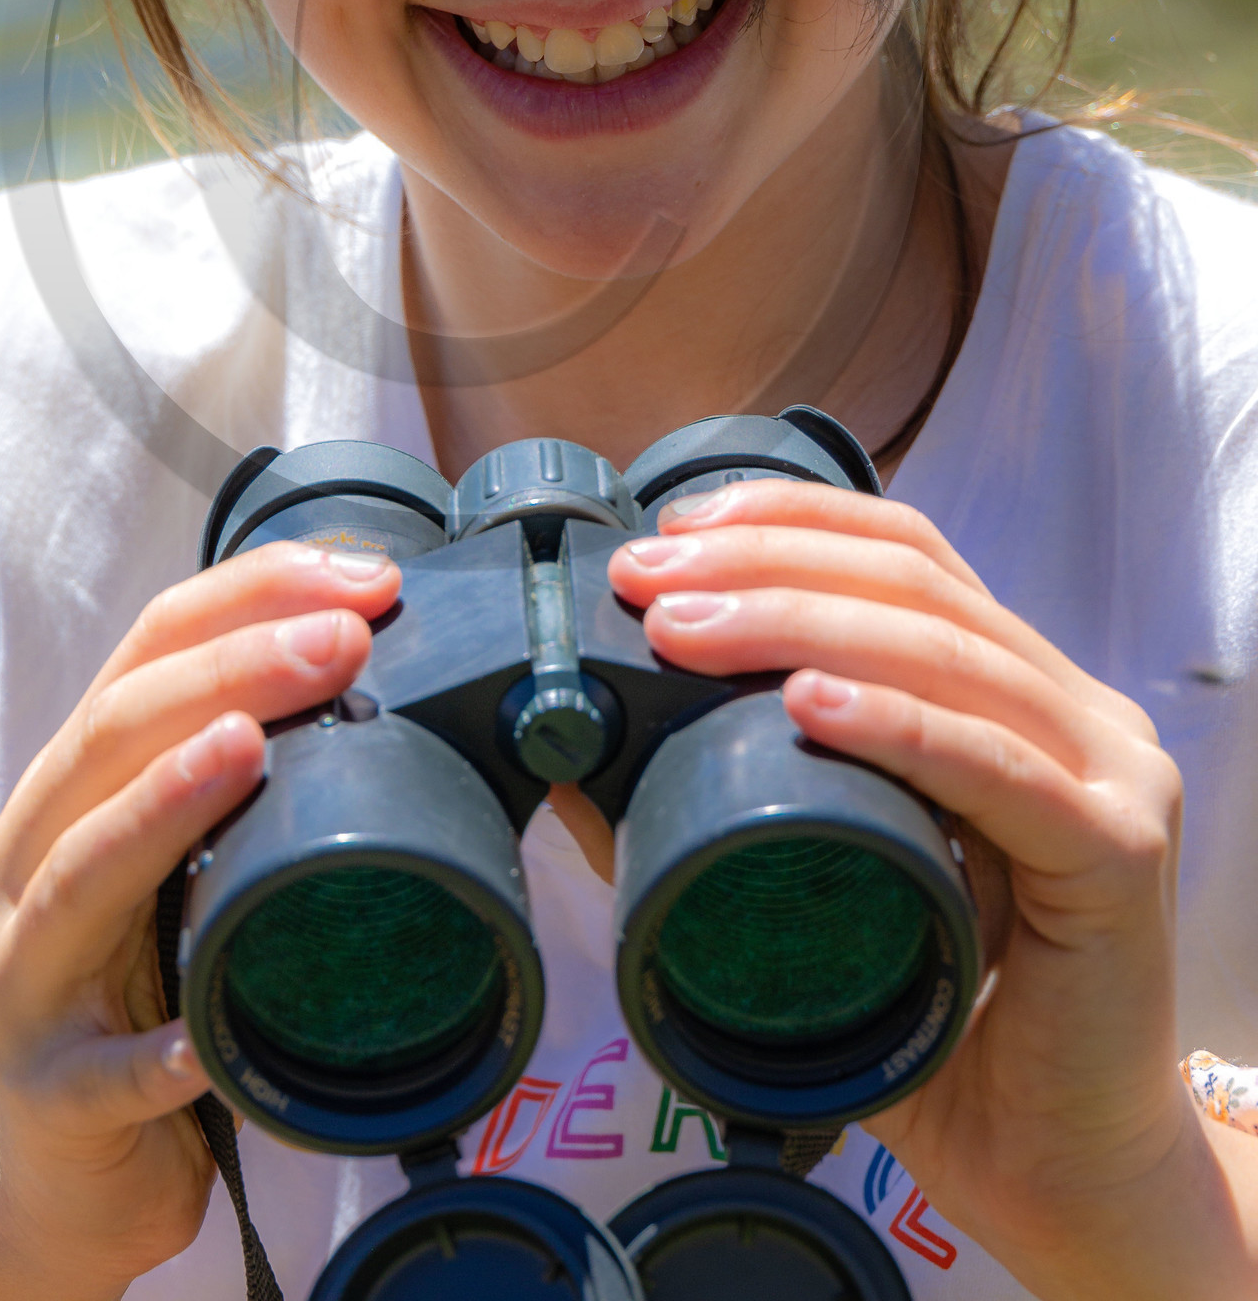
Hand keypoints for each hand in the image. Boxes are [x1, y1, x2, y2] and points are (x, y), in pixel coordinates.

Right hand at [0, 542, 399, 1298]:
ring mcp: (23, 976)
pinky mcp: (50, 1094)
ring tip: (248, 748)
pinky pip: (104, 1071)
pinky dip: (152, 1052)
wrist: (58, 1172)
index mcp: (70, 786)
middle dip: (233, 669)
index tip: (360, 576)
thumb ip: (242, 775)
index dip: (250, 595)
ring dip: (165, 803)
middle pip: (113, 732)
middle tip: (343, 639)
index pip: (147, 648)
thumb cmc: (139, 984)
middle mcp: (25, 861)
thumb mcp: (182, 860)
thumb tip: (382, 665)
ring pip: (78, 871)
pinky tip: (201, 1039)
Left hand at [608, 481, 1248, 1300]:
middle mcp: (1077, 710)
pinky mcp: (1119, 853)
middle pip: (915, 583)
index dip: (789, 519)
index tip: (672, 528)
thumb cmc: (940, 1027)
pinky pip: (998, 768)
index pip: (907, 553)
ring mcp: (1112, 772)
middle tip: (647, 582)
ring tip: (687, 630)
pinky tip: (809, 704)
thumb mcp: (820, 892)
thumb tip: (574, 748)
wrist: (1059, 1174)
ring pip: (946, 651)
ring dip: (799, 623)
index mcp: (1019, 692)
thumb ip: (725, 814)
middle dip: (765, 564)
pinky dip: (896, 725)